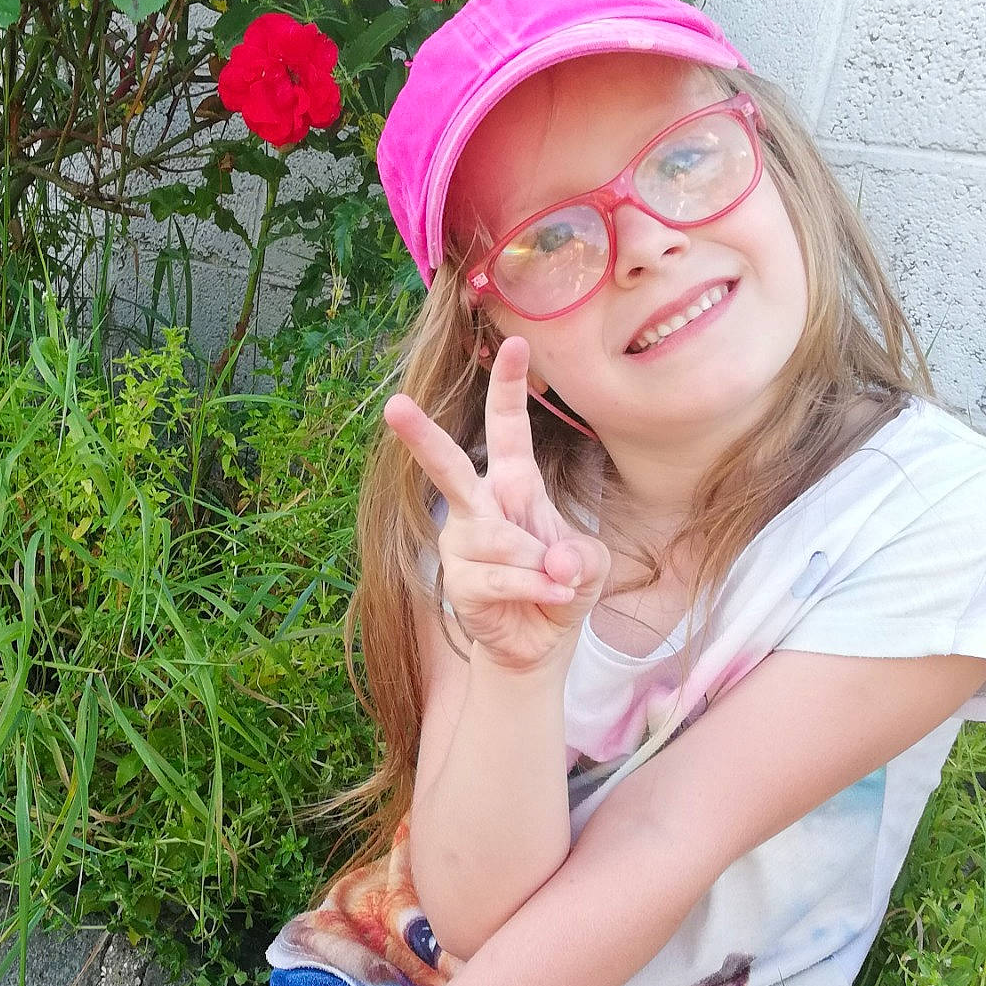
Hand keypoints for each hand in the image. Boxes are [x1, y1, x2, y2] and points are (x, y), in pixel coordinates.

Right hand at [384, 334, 610, 673]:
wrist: (540, 643)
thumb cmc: (563, 585)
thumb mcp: (591, 564)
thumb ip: (581, 557)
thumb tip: (553, 562)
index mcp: (513, 483)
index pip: (506, 428)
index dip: (510, 387)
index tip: (517, 342)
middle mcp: (479, 505)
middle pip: (448, 466)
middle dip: (421, 437)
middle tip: (394, 405)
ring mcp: (463, 543)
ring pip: (498, 540)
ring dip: (539, 564)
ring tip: (556, 583)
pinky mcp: (458, 582)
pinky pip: (499, 577)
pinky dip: (535, 589)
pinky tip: (552, 598)